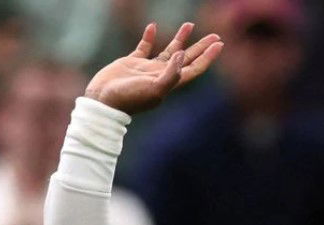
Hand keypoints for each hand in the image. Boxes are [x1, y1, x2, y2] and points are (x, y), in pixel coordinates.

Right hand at [84, 22, 222, 114]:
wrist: (104, 101)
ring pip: (169, 50)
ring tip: (190, 24)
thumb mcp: (155, 89)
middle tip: (214, 35)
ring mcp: (148, 69)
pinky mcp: (132, 62)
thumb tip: (182, 54)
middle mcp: (162, 75)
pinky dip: (149, 37)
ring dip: (180, 38)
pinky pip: (144, 47)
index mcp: (170, 83)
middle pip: (187, 58)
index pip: (194, 68)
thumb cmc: (130, 98)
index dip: (208, 57)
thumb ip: (171, 73)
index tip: (219, 44)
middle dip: (201, 47)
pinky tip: (153, 26)